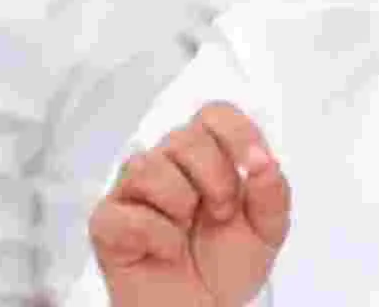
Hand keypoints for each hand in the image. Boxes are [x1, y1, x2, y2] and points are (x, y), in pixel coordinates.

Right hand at [88, 101, 290, 306]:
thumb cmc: (227, 264)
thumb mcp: (268, 228)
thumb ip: (272, 192)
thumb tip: (262, 161)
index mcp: (208, 156)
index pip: (215, 113)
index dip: (237, 132)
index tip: (254, 164)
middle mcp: (167, 163)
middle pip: (185, 137)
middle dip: (216, 178)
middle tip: (222, 213)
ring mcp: (132, 191)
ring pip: (148, 166)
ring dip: (182, 204)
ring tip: (188, 230)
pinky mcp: (107, 223)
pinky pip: (124, 212)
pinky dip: (156, 235)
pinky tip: (168, 250)